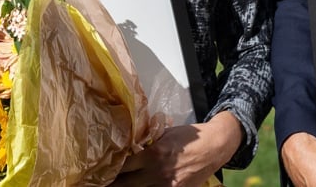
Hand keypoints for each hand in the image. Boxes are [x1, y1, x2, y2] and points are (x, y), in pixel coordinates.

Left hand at [112, 111, 241, 186]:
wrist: (214, 147)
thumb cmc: (189, 137)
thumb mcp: (165, 133)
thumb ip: (148, 141)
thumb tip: (129, 144)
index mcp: (153, 154)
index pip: (124, 167)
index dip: (111, 170)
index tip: (101, 171)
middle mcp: (157, 173)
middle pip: (126, 184)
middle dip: (113, 184)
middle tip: (101, 183)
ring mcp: (167, 186)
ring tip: (118, 185)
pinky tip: (140, 186)